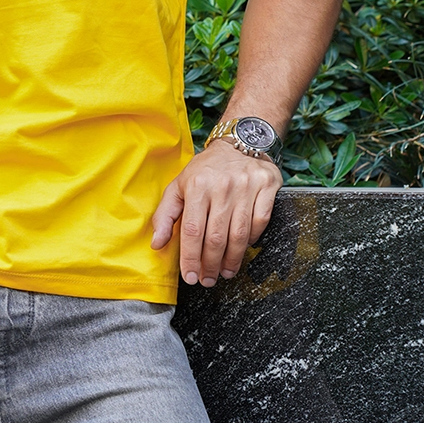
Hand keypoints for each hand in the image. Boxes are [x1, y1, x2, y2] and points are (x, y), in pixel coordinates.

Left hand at [150, 140, 281, 285]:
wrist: (239, 143)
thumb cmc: (205, 170)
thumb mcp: (179, 185)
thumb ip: (166, 214)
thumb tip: (157, 243)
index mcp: (197, 185)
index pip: (193, 230)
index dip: (190, 258)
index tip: (190, 277)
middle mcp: (222, 186)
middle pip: (216, 237)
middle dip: (211, 265)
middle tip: (208, 280)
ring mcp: (246, 186)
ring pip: (239, 234)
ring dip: (232, 260)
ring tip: (225, 272)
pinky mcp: (266, 186)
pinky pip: (260, 221)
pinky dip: (252, 239)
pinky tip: (243, 248)